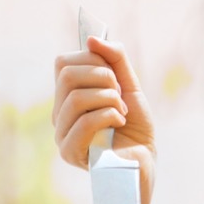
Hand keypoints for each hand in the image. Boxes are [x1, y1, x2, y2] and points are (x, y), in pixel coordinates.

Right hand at [52, 36, 155, 183]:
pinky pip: (83, 122)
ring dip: (109, 99)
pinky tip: (120, 123)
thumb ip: (115, 60)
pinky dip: (109, 115)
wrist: (144, 163)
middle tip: (120, 96)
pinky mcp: (70, 153)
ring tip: (122, 112)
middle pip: (67, 76)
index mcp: (67, 96)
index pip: (63, 63)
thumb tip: (92, 39)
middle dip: (103, 78)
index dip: (93, 61)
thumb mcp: (130, 87)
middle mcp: (59, 114)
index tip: (115, 78)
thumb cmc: (136, 129)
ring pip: (75, 98)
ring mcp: (61, 134)